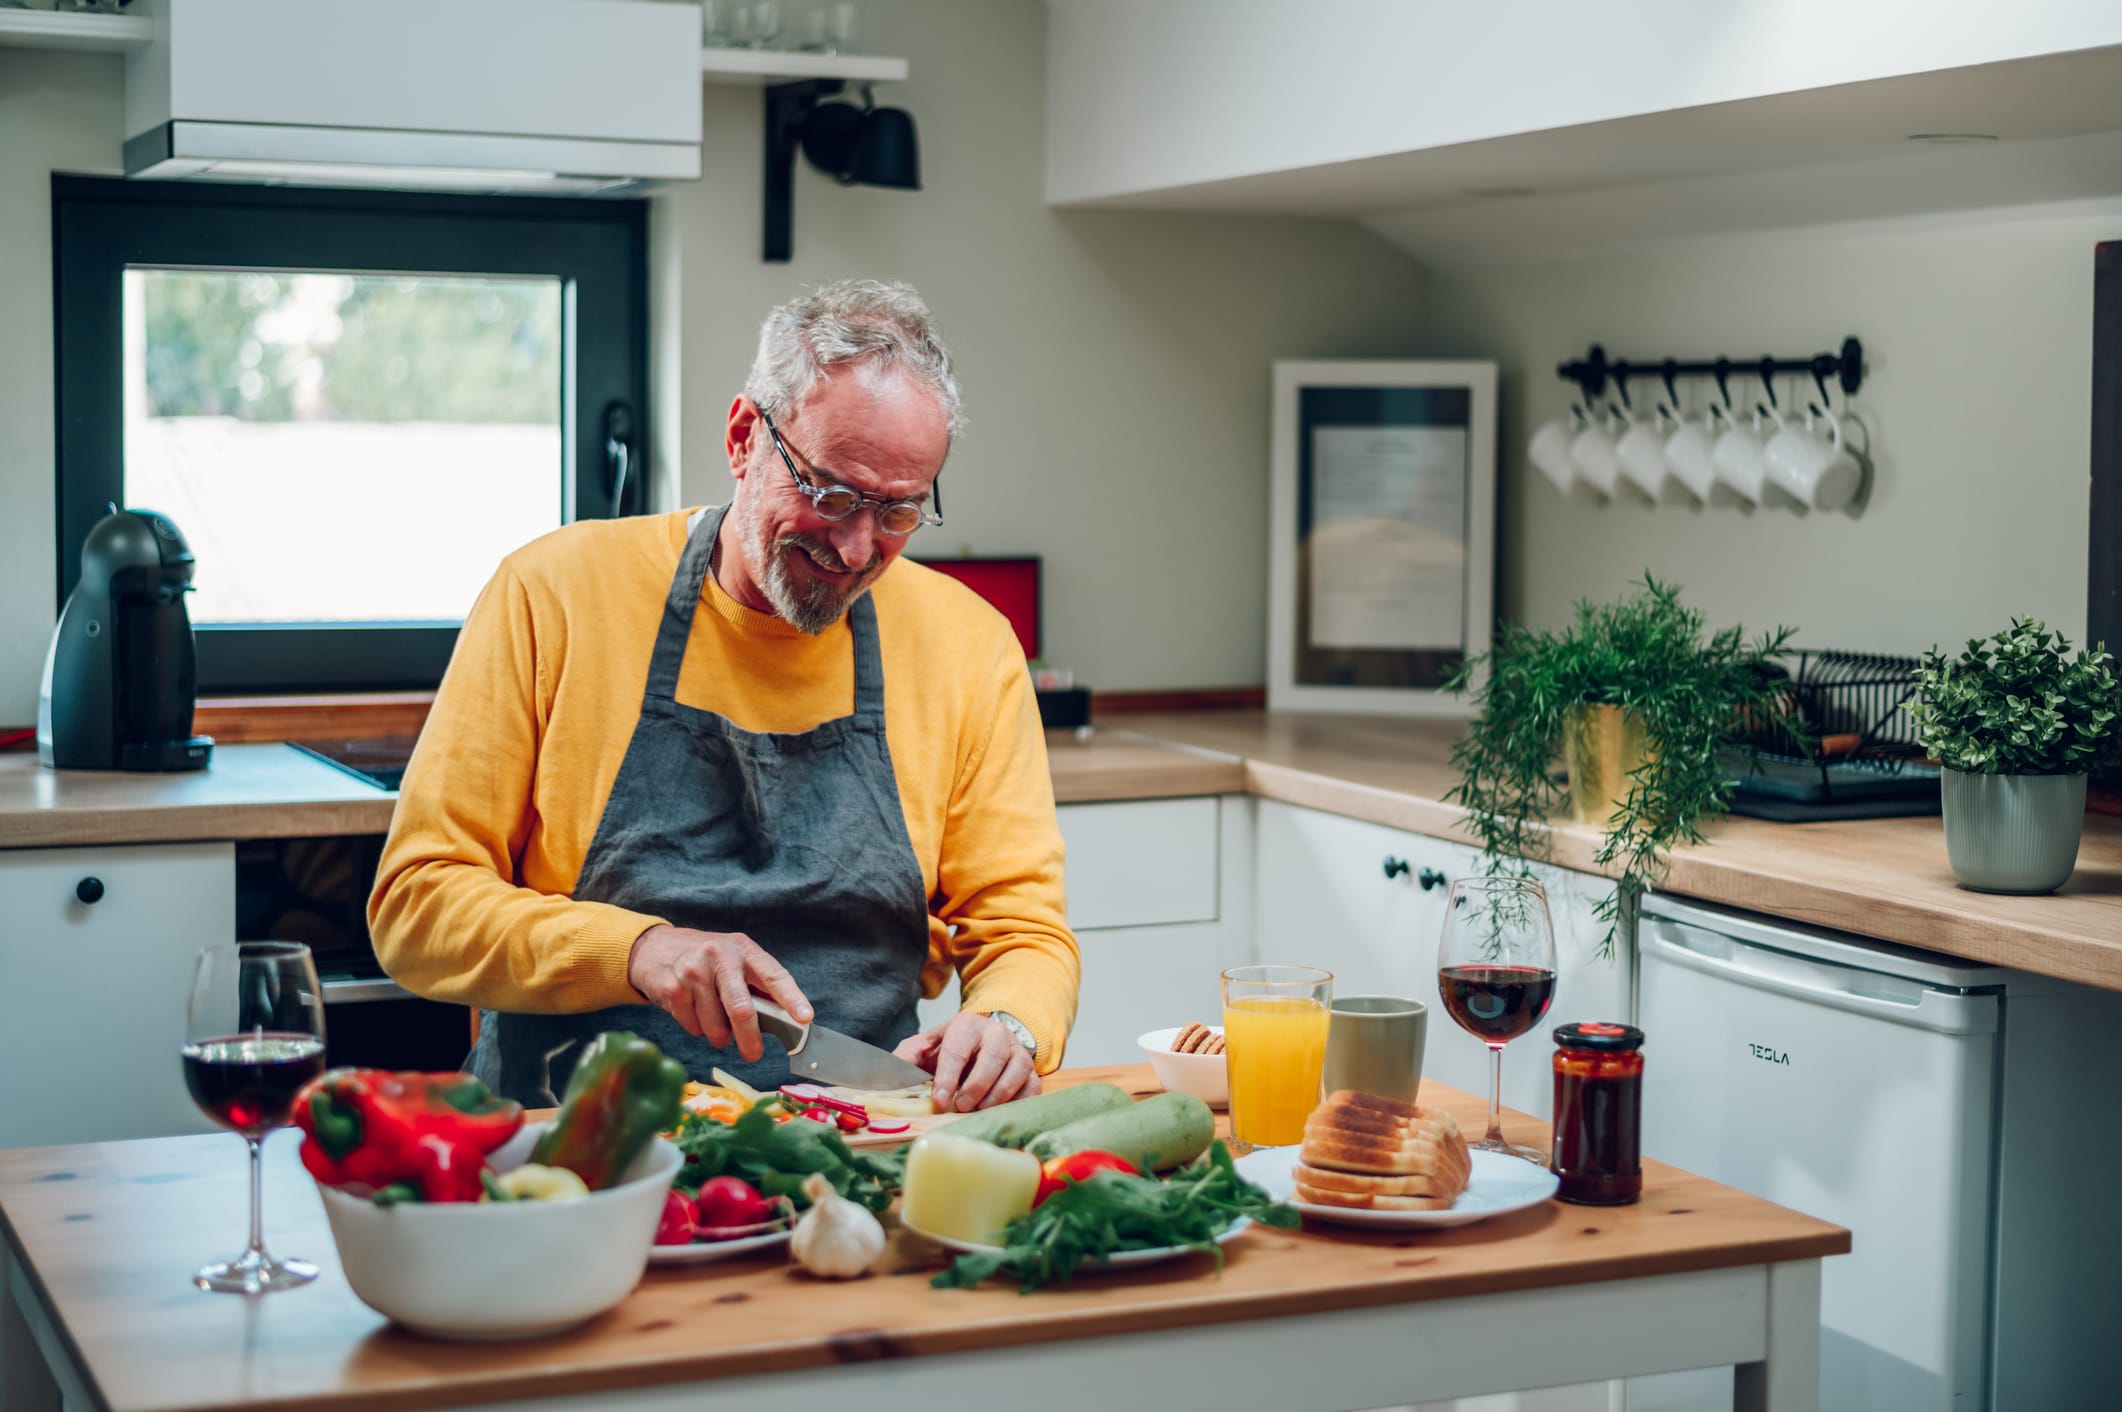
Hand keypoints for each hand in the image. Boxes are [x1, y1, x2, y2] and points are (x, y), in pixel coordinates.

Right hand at [626, 924, 811, 1062]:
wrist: (655, 948)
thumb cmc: (706, 958)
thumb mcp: (735, 958)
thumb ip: (758, 984)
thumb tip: (786, 1018)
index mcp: (744, 949)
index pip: (774, 976)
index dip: (792, 998)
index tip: (805, 1018)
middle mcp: (720, 957)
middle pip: (741, 1010)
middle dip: (750, 1039)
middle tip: (753, 1054)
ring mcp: (693, 973)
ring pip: (716, 1026)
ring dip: (720, 1036)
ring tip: (716, 1022)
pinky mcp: (672, 990)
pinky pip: (694, 1028)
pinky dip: (699, 1030)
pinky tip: (694, 1011)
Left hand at [894, 1012, 1040, 1111]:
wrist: (982, 1040)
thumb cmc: (950, 1048)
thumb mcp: (923, 1048)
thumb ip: (904, 1060)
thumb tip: (884, 1078)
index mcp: (966, 1024)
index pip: (957, 1050)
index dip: (947, 1077)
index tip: (939, 1101)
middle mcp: (996, 1033)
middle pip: (991, 1059)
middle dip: (974, 1087)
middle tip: (960, 1106)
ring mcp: (1017, 1050)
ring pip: (1017, 1070)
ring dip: (998, 1095)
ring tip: (979, 1109)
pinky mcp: (1031, 1069)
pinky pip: (1033, 1085)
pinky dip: (1019, 1100)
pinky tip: (1001, 1110)